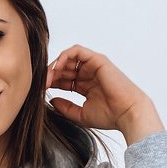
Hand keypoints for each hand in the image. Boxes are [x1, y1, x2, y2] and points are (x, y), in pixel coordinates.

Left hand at [46, 44, 163, 142]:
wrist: (126, 113)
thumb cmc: (109, 116)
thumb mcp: (80, 114)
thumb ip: (65, 107)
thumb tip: (50, 100)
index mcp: (85, 86)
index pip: (63, 80)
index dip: (51, 83)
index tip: (39, 90)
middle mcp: (89, 74)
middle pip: (64, 68)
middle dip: (50, 75)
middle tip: (40, 83)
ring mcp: (93, 66)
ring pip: (68, 58)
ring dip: (55, 66)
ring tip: (48, 77)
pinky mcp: (97, 60)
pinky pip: (77, 51)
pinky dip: (64, 56)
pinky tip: (57, 68)